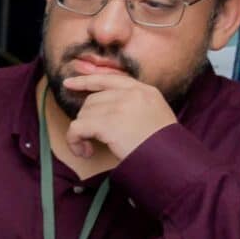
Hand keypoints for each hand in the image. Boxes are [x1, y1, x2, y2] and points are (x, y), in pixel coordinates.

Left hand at [60, 70, 176, 164]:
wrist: (170, 159)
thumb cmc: (163, 145)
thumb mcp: (155, 114)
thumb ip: (135, 104)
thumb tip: (103, 108)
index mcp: (145, 90)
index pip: (109, 79)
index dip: (86, 81)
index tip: (69, 83)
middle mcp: (132, 94)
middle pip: (92, 100)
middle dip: (87, 119)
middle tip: (91, 137)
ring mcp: (119, 107)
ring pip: (83, 114)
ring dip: (81, 133)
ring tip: (89, 147)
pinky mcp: (107, 123)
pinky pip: (77, 128)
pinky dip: (74, 141)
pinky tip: (85, 151)